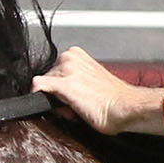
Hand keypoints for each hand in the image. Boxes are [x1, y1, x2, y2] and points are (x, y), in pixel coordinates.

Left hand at [37, 46, 163, 136]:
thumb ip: (73, 81)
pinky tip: (59, 107)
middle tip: (75, 105)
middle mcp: (70, 57)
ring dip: (54, 100)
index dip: (59, 88)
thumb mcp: (89, 82)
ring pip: (43, 86)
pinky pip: (38, 86)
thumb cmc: (113, 100)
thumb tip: (58, 93)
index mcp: (77, 55)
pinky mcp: (63, 84)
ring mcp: (66, 69)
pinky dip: (39, 98)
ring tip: (75, 107)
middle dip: (56, 94)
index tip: (72, 97)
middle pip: (47, 79)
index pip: (53, 72)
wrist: (126, 108)